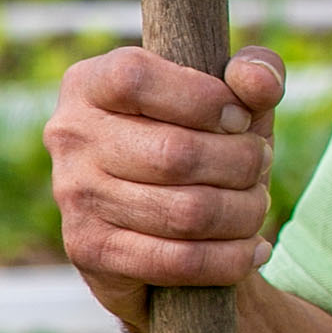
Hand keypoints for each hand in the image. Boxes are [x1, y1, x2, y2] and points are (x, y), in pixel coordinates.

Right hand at [47, 44, 288, 329]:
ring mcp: (73, 196)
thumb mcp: (233, 99)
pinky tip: (250, 249)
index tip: (240, 119)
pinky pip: (177, 260)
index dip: (203, 99)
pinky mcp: (89, 251)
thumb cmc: (203, 141)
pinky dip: (229, 258)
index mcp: (91, 83)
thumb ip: (255, 72)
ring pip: (185, 213)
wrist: (171, 223)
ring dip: (243, 212)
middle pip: (175, 154)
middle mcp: (70, 135)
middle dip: (242, 164)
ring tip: (256, 206)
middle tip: (260, 166)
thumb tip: (261, 83)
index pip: (135, 79)